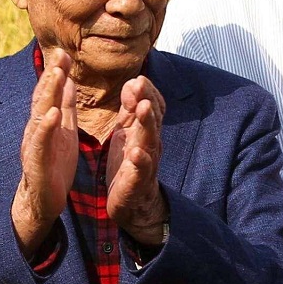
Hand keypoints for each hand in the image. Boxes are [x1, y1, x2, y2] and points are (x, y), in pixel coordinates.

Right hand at [12, 48, 79, 257]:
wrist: (43, 199)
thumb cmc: (54, 163)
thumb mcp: (64, 129)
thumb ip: (66, 105)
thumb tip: (69, 79)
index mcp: (46, 121)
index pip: (51, 92)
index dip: (56, 72)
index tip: (65, 52)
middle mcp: (37, 128)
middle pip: (43, 98)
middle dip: (51, 76)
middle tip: (60, 55)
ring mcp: (34, 143)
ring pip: (40, 115)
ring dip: (47, 94)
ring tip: (57, 75)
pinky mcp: (37, 161)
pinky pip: (41, 141)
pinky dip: (47, 127)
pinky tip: (54, 114)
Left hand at [107, 75, 167, 246]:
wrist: (133, 204)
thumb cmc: (129, 164)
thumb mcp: (128, 132)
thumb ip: (130, 109)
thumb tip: (133, 82)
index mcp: (146, 131)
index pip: (153, 105)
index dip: (147, 92)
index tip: (136, 79)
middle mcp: (151, 144)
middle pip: (154, 119)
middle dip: (148, 100)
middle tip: (140, 84)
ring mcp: (146, 163)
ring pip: (150, 140)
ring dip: (147, 124)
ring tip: (143, 108)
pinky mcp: (137, 182)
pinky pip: (141, 171)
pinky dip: (140, 162)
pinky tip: (136, 154)